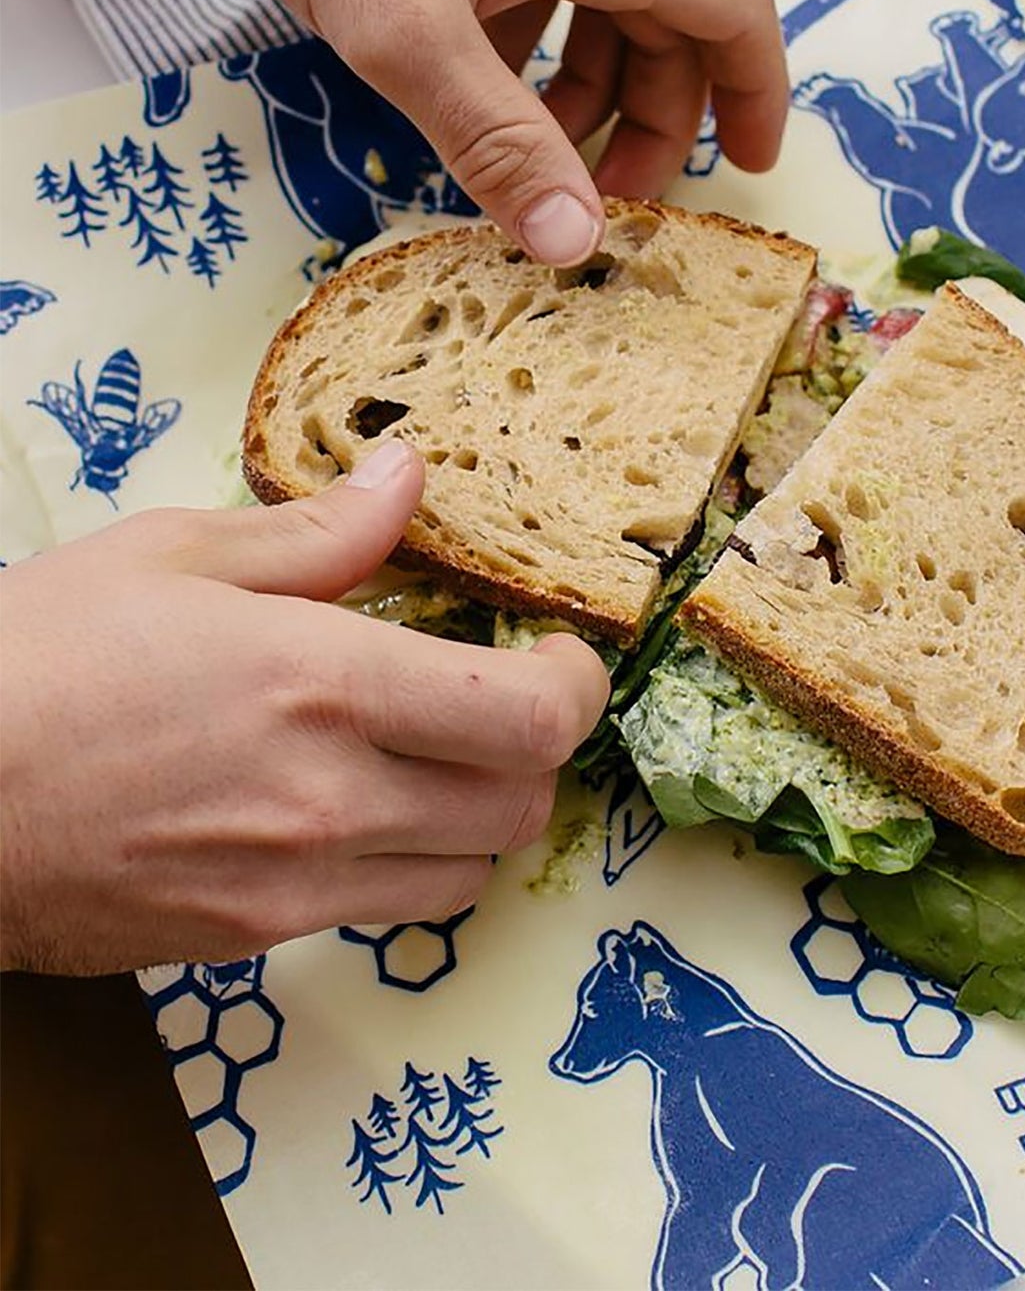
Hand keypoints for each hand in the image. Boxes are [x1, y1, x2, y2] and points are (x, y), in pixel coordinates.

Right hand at [0, 441, 609, 973]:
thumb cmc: (33, 660)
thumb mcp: (172, 555)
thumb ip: (319, 532)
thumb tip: (408, 477)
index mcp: (324, 684)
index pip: (532, 718)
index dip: (578, 687)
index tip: (560, 654)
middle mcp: (329, 797)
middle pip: (524, 806)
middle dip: (537, 750)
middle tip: (503, 698)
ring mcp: (290, 883)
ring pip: (470, 875)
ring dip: (480, 815)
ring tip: (436, 756)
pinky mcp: (246, 940)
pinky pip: (381, 911)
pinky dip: (405, 865)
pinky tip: (355, 808)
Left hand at [143, 0, 788, 260]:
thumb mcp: (401, 30)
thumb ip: (497, 142)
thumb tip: (577, 241)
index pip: (733, 13)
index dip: (757, 97)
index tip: (747, 168)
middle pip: (672, 15)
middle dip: (655, 114)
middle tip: (603, 191)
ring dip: (592, 76)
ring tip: (528, 141)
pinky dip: (542, 27)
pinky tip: (466, 59)